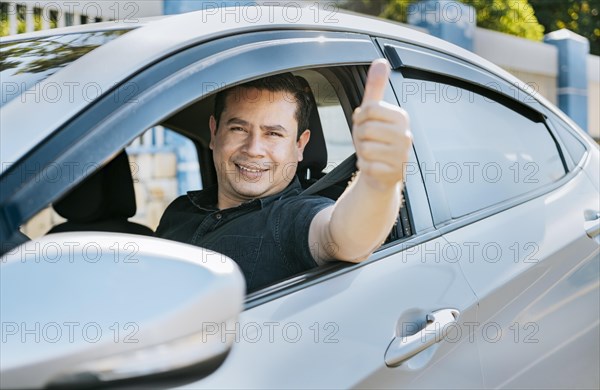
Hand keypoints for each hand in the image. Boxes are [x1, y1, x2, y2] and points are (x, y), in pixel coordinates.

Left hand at [352, 59, 411, 190]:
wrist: (381, 173)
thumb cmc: (376, 140)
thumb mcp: (373, 113)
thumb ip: (376, 88)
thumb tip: (382, 61)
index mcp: (401, 117)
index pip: (369, 109)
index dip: (360, 118)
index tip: (365, 123)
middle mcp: (406, 135)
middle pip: (365, 130)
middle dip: (360, 137)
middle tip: (369, 141)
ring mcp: (402, 155)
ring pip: (365, 149)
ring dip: (362, 153)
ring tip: (372, 153)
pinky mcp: (395, 173)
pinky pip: (367, 166)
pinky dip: (365, 167)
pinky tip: (374, 166)